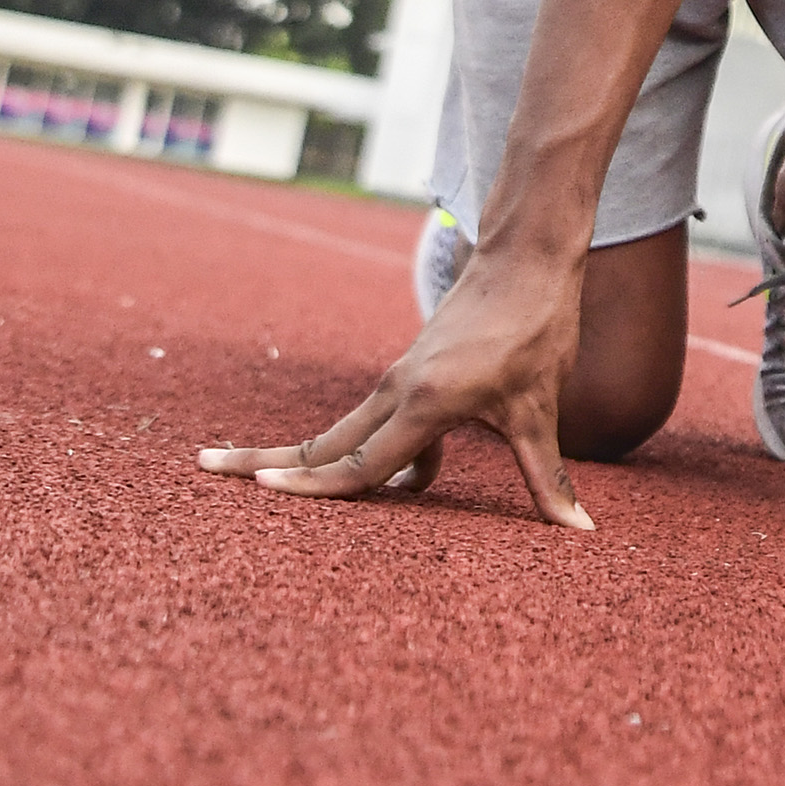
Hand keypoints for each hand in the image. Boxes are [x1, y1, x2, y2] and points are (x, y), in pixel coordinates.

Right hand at [195, 238, 593, 528]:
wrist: (530, 254)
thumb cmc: (538, 326)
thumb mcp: (542, 407)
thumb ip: (550, 477)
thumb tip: (580, 530)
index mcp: (424, 402)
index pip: (359, 463)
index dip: (311, 489)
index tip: (258, 498)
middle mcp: (399, 389)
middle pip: (325, 441)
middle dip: (266, 462)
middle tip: (204, 469)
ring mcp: (402, 378)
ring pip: (344, 429)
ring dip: (301, 456)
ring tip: (246, 472)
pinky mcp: (415, 371)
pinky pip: (378, 421)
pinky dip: (363, 450)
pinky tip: (406, 483)